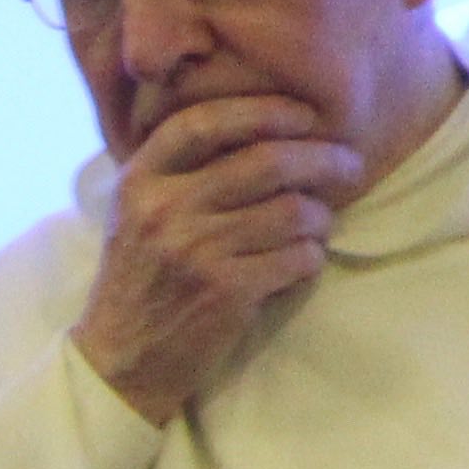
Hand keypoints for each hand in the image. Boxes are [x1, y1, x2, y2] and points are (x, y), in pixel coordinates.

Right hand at [70, 95, 363, 424]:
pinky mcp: (226, 292)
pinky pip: (297, 258)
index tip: (303, 115)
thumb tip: (257, 126)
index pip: (204, 123)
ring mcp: (196, 251)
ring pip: (293, 211)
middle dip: (321, 158)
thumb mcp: (135, 212)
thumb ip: (177, 170)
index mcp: (139, 181)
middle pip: (266, 162)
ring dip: (321, 216)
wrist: (121, 357)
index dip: (262, 110)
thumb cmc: (139, 277)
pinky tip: (303, 260)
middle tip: (348, 163)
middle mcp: (164, 209)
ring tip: (321, 222)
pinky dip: (311, 257)